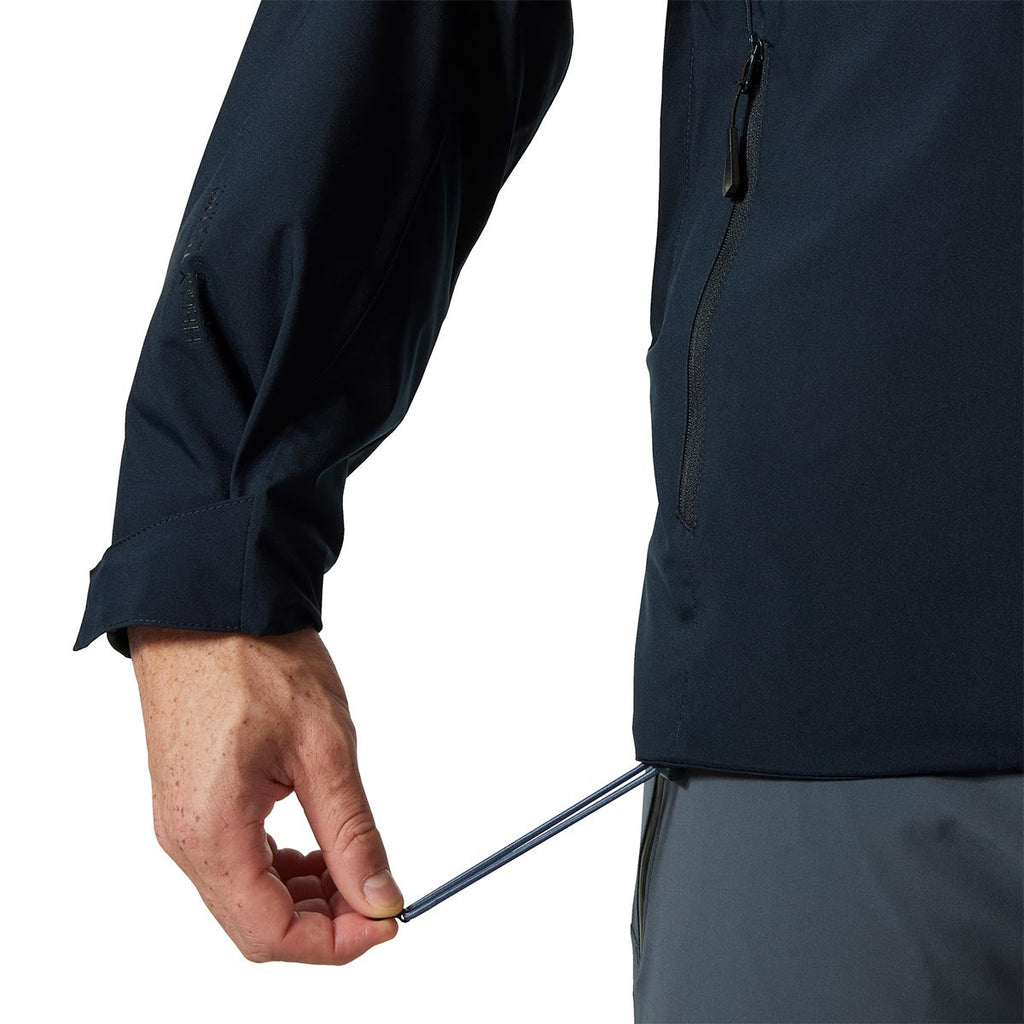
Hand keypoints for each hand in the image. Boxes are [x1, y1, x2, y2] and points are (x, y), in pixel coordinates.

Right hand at [126, 625, 403, 963]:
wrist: (206, 604)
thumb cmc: (255, 659)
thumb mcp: (325, 748)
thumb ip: (352, 833)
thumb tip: (380, 896)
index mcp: (212, 833)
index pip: (271, 934)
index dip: (336, 943)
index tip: (388, 919)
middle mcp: (184, 839)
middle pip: (256, 925)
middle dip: (324, 921)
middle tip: (378, 891)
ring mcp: (181, 821)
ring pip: (245, 897)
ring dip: (305, 895)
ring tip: (353, 862)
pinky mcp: (189, 801)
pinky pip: (234, 861)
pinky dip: (281, 866)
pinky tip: (316, 843)